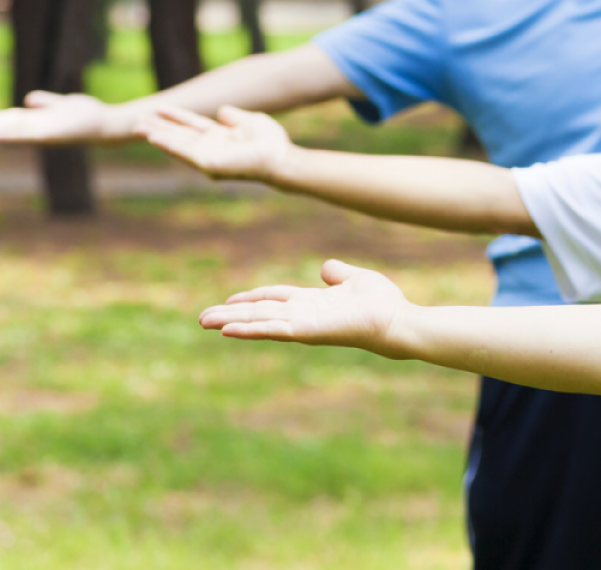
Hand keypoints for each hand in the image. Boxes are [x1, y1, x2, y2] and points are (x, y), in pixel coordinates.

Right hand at [0, 91, 120, 144]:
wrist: (106, 123)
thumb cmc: (85, 115)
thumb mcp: (61, 105)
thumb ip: (45, 103)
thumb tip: (28, 101)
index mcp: (38, 121)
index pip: (10, 120)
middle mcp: (39, 129)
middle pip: (10, 127)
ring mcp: (46, 133)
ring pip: (17, 133)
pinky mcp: (55, 135)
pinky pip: (32, 136)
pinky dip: (16, 137)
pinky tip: (1, 138)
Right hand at [137, 105, 293, 182]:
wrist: (281, 158)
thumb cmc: (272, 143)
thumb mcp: (252, 121)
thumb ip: (234, 116)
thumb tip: (221, 111)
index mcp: (220, 137)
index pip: (192, 125)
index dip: (175, 116)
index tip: (157, 108)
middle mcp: (211, 148)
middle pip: (179, 136)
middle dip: (158, 129)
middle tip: (136, 121)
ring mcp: (208, 157)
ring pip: (177, 144)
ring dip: (158, 136)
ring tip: (138, 127)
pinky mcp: (209, 163)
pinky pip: (185, 152)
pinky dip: (169, 145)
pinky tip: (154, 138)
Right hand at [199, 260, 411, 357]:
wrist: (398, 321)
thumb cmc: (384, 304)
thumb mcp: (357, 280)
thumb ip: (339, 274)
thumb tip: (326, 267)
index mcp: (313, 302)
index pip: (275, 299)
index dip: (252, 298)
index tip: (229, 300)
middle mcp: (304, 315)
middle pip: (260, 312)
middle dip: (231, 314)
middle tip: (202, 318)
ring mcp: (303, 324)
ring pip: (260, 321)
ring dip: (231, 322)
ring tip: (205, 322)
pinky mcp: (307, 332)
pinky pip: (273, 329)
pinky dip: (250, 329)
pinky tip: (228, 330)